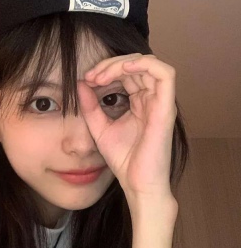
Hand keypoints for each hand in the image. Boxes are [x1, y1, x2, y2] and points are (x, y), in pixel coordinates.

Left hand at [78, 53, 176, 198]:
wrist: (137, 184)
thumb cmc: (124, 160)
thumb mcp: (99, 129)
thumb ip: (91, 107)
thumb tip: (81, 83)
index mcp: (139, 103)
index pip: (126, 74)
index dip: (106, 70)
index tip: (86, 79)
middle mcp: (151, 99)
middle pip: (136, 64)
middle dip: (111, 65)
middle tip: (91, 76)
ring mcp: (161, 103)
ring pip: (149, 64)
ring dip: (122, 63)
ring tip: (101, 76)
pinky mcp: (166, 109)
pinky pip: (165, 74)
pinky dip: (144, 64)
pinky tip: (122, 70)